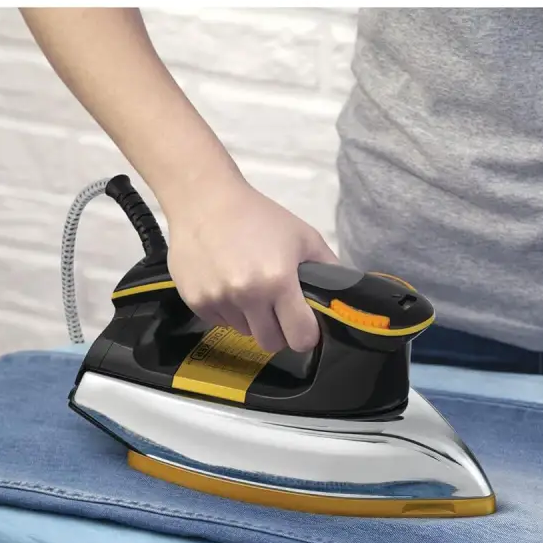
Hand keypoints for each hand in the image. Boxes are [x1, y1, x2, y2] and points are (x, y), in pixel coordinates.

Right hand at [166, 178, 337, 353]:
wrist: (204, 200)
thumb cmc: (259, 216)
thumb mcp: (304, 236)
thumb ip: (329, 268)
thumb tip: (346, 297)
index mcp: (278, 281)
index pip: (300, 337)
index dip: (306, 334)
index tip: (304, 324)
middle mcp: (247, 296)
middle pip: (271, 343)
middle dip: (279, 330)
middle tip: (277, 308)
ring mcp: (218, 300)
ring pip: (245, 332)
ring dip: (252, 319)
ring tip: (249, 288)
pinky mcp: (195, 301)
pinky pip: (221, 322)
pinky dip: (229, 311)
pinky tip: (227, 283)